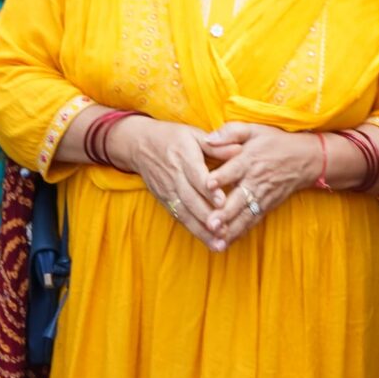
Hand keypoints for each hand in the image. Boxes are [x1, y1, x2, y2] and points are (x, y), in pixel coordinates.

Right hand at [113, 117, 228, 250]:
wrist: (139, 144)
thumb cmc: (172, 137)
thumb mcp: (194, 134)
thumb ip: (217, 145)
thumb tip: (239, 150)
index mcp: (183, 156)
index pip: (197, 176)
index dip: (209, 190)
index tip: (222, 202)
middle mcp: (174, 175)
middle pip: (191, 199)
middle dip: (207, 217)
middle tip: (225, 231)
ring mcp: (167, 190)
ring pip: (185, 212)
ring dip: (202, 230)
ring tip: (218, 244)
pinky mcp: (164, 200)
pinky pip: (179, 217)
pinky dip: (193, 230)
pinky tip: (207, 241)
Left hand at [198, 123, 318, 245]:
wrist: (305, 159)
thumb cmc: (274, 141)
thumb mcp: (254, 129)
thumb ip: (230, 132)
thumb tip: (208, 139)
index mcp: (249, 159)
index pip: (233, 169)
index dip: (221, 177)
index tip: (207, 184)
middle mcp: (255, 180)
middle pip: (238, 198)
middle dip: (224, 212)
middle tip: (210, 223)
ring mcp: (262, 196)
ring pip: (245, 214)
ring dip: (231, 228)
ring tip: (216, 239)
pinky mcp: (266, 206)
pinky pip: (252, 221)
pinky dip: (240, 233)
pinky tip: (226, 243)